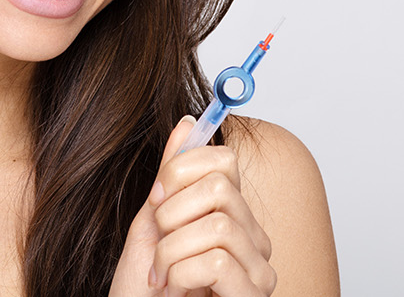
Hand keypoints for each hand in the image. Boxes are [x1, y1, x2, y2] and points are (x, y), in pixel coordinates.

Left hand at [109, 116, 276, 296]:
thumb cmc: (144, 295)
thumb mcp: (150, 229)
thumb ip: (171, 181)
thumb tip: (188, 123)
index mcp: (232, 219)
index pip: (224, 160)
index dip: (181, 169)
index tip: (156, 199)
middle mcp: (254, 242)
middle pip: (220, 188)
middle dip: (170, 214)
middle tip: (158, 247)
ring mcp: (259, 272)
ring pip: (217, 224)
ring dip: (170, 252)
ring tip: (163, 278)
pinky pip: (217, 260)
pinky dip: (180, 274)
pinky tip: (174, 292)